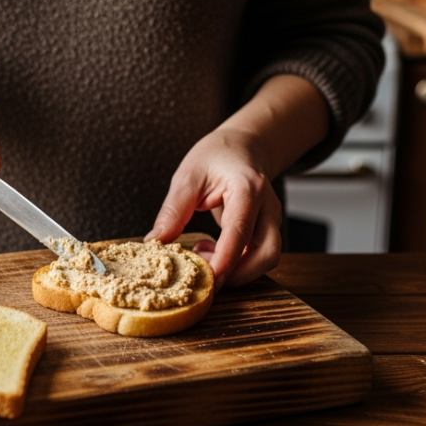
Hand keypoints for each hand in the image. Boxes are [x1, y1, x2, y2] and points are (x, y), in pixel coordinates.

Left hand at [145, 128, 282, 288]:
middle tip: (202, 274)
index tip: (207, 278)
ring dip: (236, 270)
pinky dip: (236, 262)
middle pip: (266, 253)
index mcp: (247, 188)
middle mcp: (267, 205)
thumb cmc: (216, 156)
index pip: (240, 230)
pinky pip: (258, 255)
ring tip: (202, 254)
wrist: (243, 147)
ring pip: (266, 259)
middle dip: (237, 273)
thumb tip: (154, 242)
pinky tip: (211, 251)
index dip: (225, 258)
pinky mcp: (267, 228)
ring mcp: (271, 218)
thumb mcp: (188, 176)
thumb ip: (173, 210)